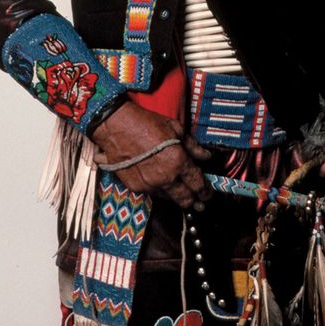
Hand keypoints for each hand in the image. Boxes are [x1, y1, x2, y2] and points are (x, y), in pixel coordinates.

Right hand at [91, 100, 211, 207]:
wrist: (116, 126)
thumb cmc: (145, 123)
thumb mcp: (175, 128)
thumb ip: (192, 145)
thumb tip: (205, 156)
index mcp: (178, 162)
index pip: (197, 184)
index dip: (205, 191)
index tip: (208, 192)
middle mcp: (166, 177)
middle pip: (186, 199)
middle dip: (195, 202)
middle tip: (200, 202)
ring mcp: (149, 184)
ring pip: (169, 199)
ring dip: (176, 197)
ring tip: (181, 194)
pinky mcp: (136, 187)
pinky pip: (153, 193)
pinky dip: (160, 190)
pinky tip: (161, 184)